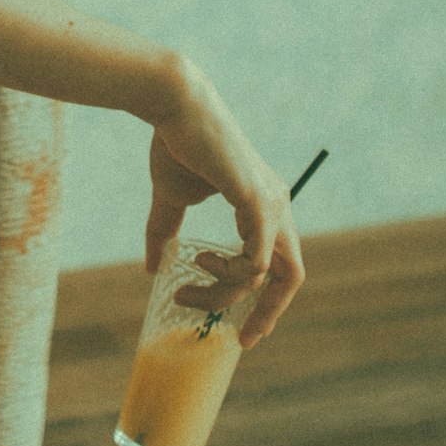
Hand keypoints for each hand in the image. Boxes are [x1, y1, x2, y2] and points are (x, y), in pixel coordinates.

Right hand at [145, 60, 305, 348]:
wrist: (174, 106)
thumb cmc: (175, 143)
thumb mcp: (171, 198)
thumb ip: (166, 232)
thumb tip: (153, 268)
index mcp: (263, 204)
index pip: (279, 262)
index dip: (263, 298)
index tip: (236, 326)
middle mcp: (277, 205)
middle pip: (292, 278)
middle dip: (266, 314)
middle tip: (239, 339)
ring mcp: (272, 204)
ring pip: (268, 277)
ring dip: (225, 294)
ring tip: (187, 284)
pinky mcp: (258, 202)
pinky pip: (257, 263)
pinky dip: (229, 276)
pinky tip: (201, 262)